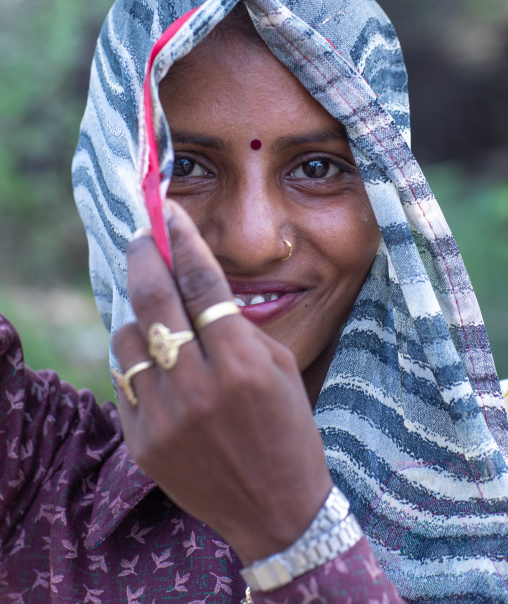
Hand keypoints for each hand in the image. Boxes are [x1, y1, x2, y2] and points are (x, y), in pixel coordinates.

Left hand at [113, 200, 332, 564]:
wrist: (275, 509)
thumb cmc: (287, 430)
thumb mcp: (277, 366)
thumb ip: (233, 325)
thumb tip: (190, 284)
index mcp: (241, 364)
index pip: (201, 283)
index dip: (183, 241)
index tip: (168, 213)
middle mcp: (197, 386)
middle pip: (154, 299)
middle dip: (144, 256)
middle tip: (143, 237)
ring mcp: (163, 417)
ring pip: (126, 337)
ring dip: (138, 317)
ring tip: (156, 320)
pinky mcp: (141, 442)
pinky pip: (123, 379)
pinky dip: (136, 362)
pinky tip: (157, 365)